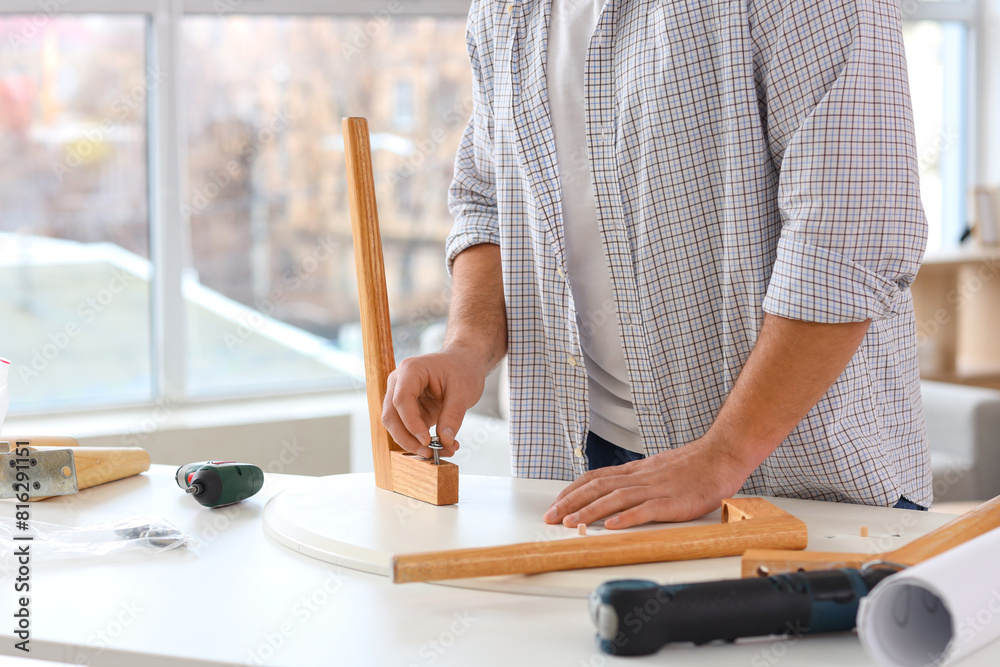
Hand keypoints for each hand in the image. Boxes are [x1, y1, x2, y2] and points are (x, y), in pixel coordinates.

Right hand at [382, 345, 489, 459]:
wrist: (464, 363)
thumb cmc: (462, 369)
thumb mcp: (463, 392)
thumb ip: (453, 416)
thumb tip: (445, 441)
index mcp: (410, 370)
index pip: (401, 400)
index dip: (411, 423)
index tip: (426, 440)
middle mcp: (399, 383)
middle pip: (391, 416)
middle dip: (408, 439)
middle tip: (430, 453)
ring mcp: (400, 396)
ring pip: (396, 426)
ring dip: (414, 443)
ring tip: (441, 451)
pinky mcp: (408, 410)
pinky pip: (408, 429)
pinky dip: (421, 441)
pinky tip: (442, 446)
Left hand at [542, 436, 748, 528]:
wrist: (721, 455)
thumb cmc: (693, 465)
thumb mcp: (656, 468)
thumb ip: (636, 480)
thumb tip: (614, 491)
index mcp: (635, 471)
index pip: (595, 477)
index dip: (572, 490)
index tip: (556, 502)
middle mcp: (640, 477)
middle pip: (598, 487)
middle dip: (571, 502)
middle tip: (551, 516)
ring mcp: (657, 489)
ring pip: (616, 498)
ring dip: (590, 511)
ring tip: (572, 523)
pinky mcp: (674, 502)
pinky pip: (647, 509)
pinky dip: (627, 517)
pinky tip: (612, 526)